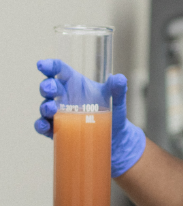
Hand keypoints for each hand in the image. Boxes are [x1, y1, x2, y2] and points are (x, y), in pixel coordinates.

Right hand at [35, 59, 145, 177]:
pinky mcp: (57, 130)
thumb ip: (118, 89)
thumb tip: (119, 79)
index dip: (49, 66)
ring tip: (51, 109)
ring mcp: (58, 114)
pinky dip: (41, 126)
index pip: (59, 70)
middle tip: (50, 89)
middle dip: (46, 86)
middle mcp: (64, 97)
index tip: (42, 65)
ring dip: (45, 107)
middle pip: (49, 87)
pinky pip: (44, 126)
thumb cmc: (113, 115)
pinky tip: (45, 126)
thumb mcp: (117, 101)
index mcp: (75, 84)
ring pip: (44, 107)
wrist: (115, 140)